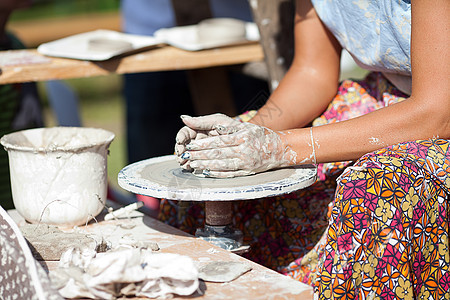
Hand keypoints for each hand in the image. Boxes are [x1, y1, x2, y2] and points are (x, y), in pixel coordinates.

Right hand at [175, 114, 235, 169]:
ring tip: (185, 164)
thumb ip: (202, 121)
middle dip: (181, 151)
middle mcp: (199, 142)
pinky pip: (198, 166)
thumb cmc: (233, 128)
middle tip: (180, 155)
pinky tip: (191, 168)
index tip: (179, 142)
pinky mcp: (208, 163)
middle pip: (184, 147)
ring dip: (185, 160)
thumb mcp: (218, 121)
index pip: (185, 133)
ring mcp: (202, 153)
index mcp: (199, 130)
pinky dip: (193, 167)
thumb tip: (183, 118)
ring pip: (189, 157)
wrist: (250, 141)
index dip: (180, 137)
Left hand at [176, 113, 295, 177]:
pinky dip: (216, 174)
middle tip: (186, 155)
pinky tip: (205, 172)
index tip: (190, 144)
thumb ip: (215, 122)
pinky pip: (229, 174)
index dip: (203, 144)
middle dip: (200, 155)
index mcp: (243, 136)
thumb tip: (189, 119)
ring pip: (222, 165)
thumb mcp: (239, 124)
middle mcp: (245, 149)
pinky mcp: (247, 172)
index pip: (218, 141)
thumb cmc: (256, 134)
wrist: (278, 148)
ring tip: (192, 164)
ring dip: (205, 165)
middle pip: (218, 154)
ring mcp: (246, 162)